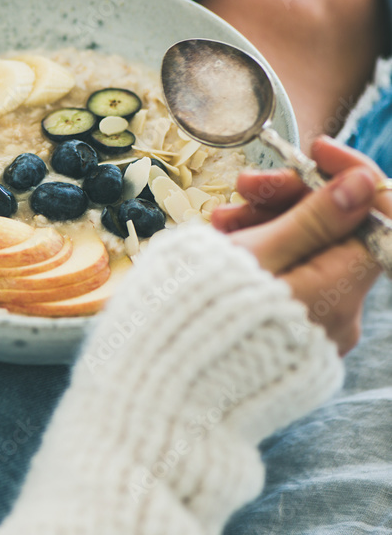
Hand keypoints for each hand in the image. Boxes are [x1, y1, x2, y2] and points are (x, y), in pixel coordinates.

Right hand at [211, 137, 391, 353]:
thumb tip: (363, 184)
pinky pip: (290, 280)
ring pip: (308, 253)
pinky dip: (263, 255)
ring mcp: (316, 331)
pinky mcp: (291, 338)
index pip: (373, 217)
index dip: (347, 176)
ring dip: (269, 223)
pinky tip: (224, 244)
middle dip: (292, 199)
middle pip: (337, 232)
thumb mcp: (257, 254)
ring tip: (219, 221)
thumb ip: (314, 219)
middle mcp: (339, 316)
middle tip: (242, 187)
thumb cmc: (201, 317)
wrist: (163, 382)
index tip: (312, 152)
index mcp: (338, 292)